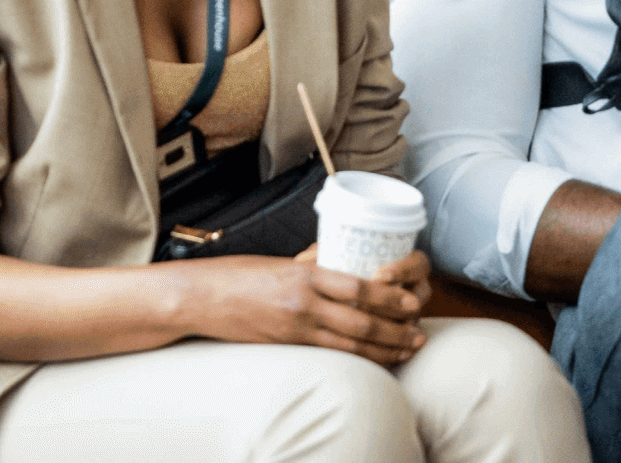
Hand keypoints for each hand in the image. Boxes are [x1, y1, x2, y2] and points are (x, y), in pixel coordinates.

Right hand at [182, 252, 427, 365]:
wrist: (201, 298)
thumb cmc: (241, 274)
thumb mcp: (283, 263)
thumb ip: (314, 265)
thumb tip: (344, 259)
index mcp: (306, 275)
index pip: (358, 287)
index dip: (390, 298)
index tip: (413, 302)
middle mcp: (304, 302)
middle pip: (361, 319)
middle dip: (395, 329)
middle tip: (419, 333)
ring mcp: (294, 327)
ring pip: (349, 342)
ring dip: (383, 349)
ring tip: (407, 350)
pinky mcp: (285, 346)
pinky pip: (328, 355)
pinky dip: (356, 358)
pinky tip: (374, 360)